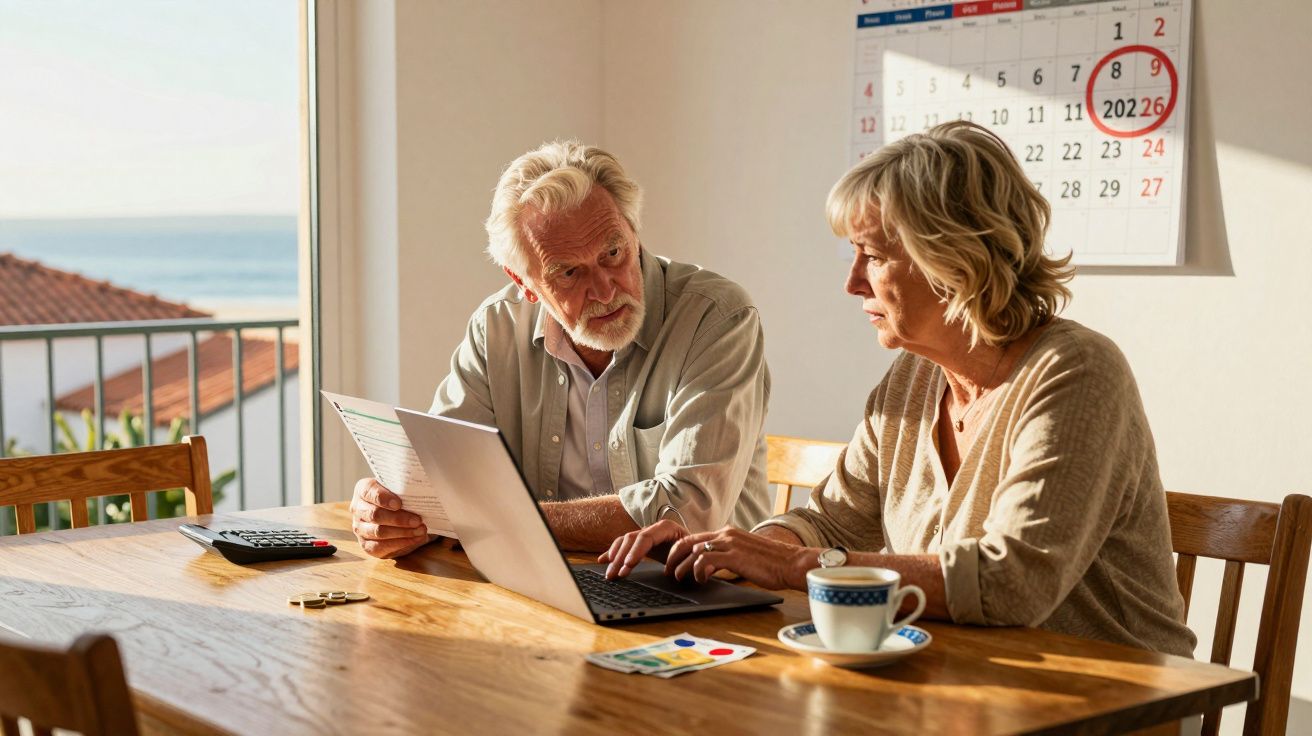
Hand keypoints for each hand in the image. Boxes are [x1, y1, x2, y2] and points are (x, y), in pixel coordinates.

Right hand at [349, 478, 429, 558]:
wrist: (400, 517)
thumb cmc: (401, 499)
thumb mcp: (401, 491)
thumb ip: (405, 490)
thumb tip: (422, 493)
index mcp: (363, 490)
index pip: (369, 491)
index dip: (383, 498)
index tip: (399, 504)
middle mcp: (358, 509)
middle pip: (375, 514)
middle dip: (398, 519)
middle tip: (417, 520)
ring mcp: (360, 528)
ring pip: (379, 531)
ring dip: (403, 532)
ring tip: (420, 530)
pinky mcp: (366, 544)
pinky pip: (380, 546)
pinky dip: (400, 543)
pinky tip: (414, 539)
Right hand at [597, 519, 688, 578]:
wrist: (697, 548)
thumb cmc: (696, 553)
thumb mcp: (694, 557)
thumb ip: (688, 563)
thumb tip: (679, 573)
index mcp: (667, 528)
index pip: (646, 537)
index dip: (635, 551)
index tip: (627, 566)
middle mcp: (654, 528)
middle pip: (631, 539)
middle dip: (621, 558)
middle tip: (614, 575)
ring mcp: (646, 534)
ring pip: (624, 542)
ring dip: (615, 557)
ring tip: (609, 574)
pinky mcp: (640, 543)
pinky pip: (623, 545)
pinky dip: (612, 553)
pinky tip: (602, 561)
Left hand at [665, 527, 813, 589]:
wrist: (791, 563)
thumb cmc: (772, 563)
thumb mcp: (744, 555)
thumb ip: (727, 556)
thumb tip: (711, 567)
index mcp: (728, 532)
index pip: (696, 537)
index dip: (680, 550)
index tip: (673, 563)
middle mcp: (726, 534)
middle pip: (688, 541)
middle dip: (673, 557)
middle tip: (669, 571)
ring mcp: (730, 544)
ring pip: (694, 551)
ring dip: (683, 567)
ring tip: (681, 579)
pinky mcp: (734, 556)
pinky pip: (706, 561)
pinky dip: (698, 571)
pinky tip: (702, 580)